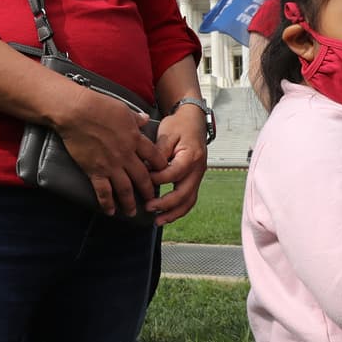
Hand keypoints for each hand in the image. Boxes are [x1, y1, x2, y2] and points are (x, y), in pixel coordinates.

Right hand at [53, 87, 162, 218]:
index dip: (160, 168)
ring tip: (132, 213)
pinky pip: (103, 191)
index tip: (162, 174)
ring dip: (130, 203)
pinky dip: (107, 203)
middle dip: (148, 191)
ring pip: (125, 189)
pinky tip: (110, 211)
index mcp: (135, 139)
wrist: (76, 111)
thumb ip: (136, 119)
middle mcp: (126, 155)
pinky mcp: (94, 170)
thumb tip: (145, 119)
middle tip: (151, 201)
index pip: (155, 158)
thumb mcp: (123, 109)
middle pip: (143, 178)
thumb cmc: (98, 106)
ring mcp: (110, 165)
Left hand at [146, 105, 208, 225]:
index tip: (143, 178)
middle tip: (148, 207)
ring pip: (189, 201)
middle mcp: (197, 169)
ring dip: (174, 213)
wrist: (193, 120)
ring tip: (158, 221)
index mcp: (191, 156)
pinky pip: (189, 198)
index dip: (157, 179)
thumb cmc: (179, 125)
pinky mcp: (194, 179)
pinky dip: (178, 209)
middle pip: (184, 193)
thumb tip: (148, 170)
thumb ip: (159, 153)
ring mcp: (198, 176)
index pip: (174, 174)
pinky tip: (166, 216)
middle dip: (166, 204)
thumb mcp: (167, 133)